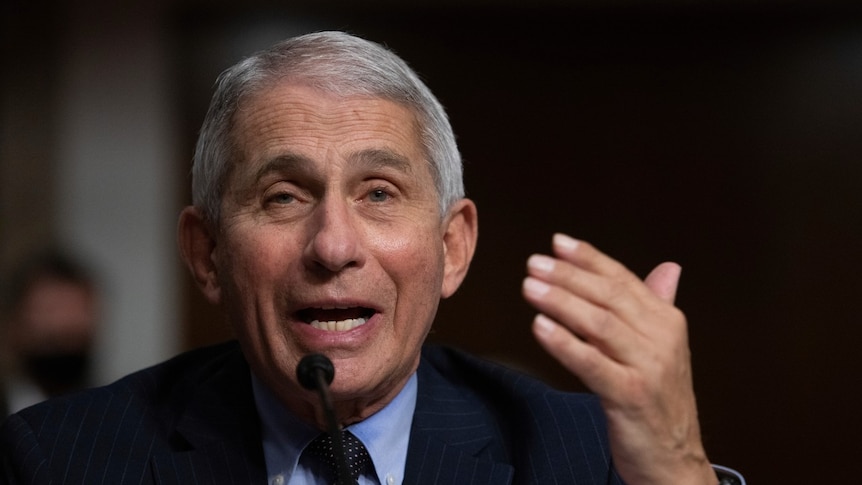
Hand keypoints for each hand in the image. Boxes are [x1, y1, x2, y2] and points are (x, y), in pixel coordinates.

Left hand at [522, 234, 716, 484]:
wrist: (675, 459)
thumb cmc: (660, 402)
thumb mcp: (664, 349)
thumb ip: (658, 306)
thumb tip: (668, 268)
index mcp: (667, 321)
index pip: (623, 280)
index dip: (589, 259)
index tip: (557, 243)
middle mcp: (661, 339)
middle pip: (608, 297)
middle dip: (569, 276)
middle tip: (534, 263)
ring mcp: (647, 367)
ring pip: (599, 325)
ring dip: (561, 302)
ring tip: (530, 287)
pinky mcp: (630, 396)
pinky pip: (592, 364)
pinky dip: (564, 344)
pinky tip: (540, 327)